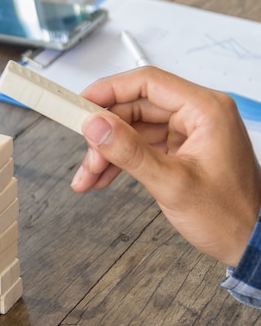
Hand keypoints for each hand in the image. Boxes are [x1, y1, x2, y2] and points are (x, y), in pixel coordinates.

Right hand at [70, 67, 260, 266]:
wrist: (249, 243)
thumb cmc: (228, 215)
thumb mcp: (172, 183)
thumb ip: (129, 152)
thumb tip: (96, 126)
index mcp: (205, 110)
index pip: (147, 83)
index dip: (108, 90)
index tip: (80, 103)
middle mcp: (196, 115)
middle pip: (134, 108)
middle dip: (104, 133)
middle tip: (82, 150)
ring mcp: (187, 133)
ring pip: (132, 129)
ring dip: (106, 151)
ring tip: (88, 175)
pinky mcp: (179, 150)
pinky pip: (140, 146)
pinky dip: (119, 161)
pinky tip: (101, 177)